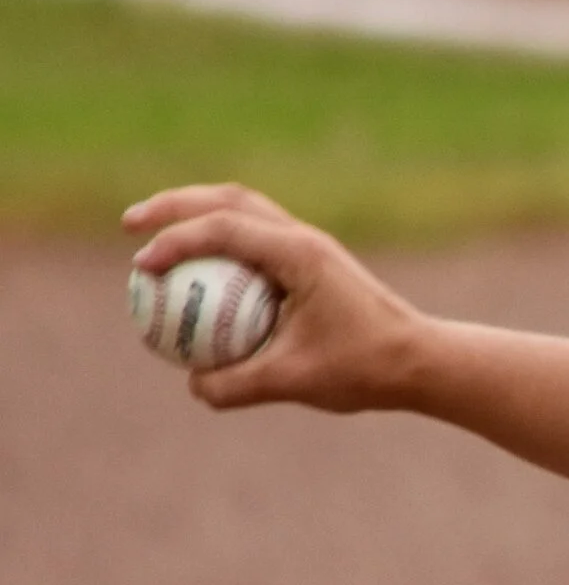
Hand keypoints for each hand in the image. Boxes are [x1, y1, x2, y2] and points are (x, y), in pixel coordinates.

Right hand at [123, 184, 431, 413]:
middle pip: (228, 199)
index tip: (141, 266)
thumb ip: (240, 384)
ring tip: (155, 236)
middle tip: (131, 225)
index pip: (225, 229)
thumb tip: (193, 384)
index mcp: (300, 254)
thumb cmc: (367, 368)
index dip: (176, 241)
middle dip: (175, 204)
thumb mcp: (298, 381)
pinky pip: (256, 242)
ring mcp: (310, 247)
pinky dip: (221, 245)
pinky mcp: (312, 263)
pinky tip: (197, 274)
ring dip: (197, 215)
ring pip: (243, 211)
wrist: (422, 361)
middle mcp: (304, 239)